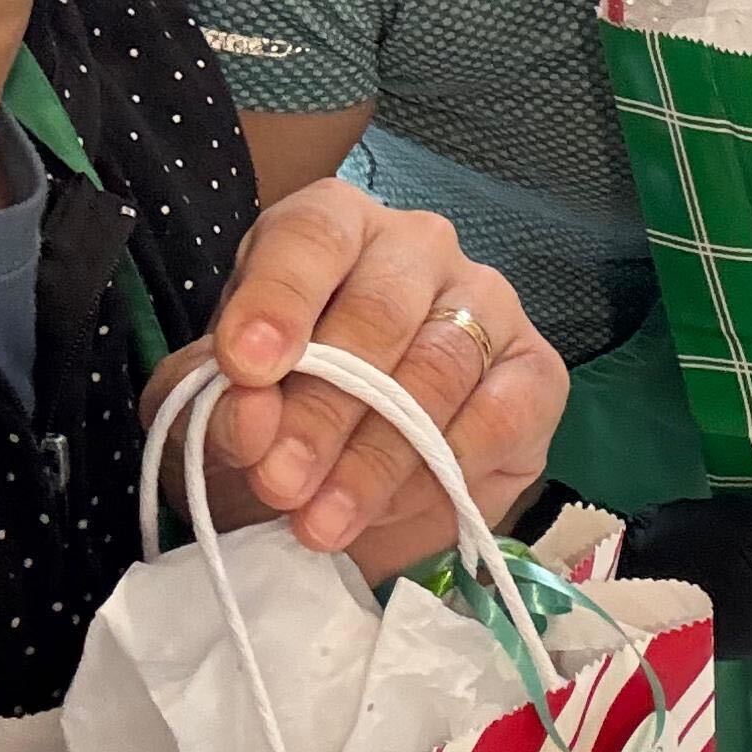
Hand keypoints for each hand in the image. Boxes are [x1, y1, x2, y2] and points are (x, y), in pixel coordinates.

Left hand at [142, 179, 568, 583]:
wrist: (338, 496)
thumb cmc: (273, 426)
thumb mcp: (215, 416)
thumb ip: (219, 406)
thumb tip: (250, 416)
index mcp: (332, 229)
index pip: (314, 235)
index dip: (279, 297)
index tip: (245, 368)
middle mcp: (416, 248)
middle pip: (378, 310)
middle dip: (322, 406)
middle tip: (279, 482)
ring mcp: (486, 304)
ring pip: (439, 367)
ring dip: (376, 456)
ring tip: (321, 521)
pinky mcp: (536, 373)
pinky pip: (498, 416)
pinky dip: (441, 472)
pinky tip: (389, 509)